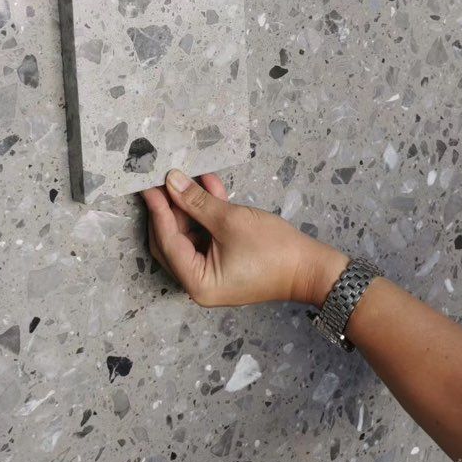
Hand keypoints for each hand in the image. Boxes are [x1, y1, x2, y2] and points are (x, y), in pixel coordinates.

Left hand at [142, 169, 348, 307]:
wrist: (311, 267)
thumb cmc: (273, 249)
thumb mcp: (230, 220)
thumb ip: (196, 201)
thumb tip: (171, 181)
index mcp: (196, 282)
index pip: (166, 241)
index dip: (158, 210)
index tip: (150, 185)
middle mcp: (199, 283)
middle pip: (172, 241)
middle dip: (172, 208)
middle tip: (167, 180)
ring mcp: (212, 275)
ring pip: (189, 235)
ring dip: (192, 207)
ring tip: (194, 177)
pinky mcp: (224, 264)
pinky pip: (206, 237)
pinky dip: (207, 215)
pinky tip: (211, 187)